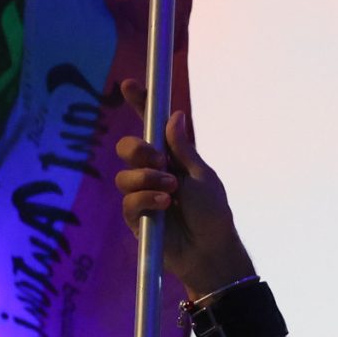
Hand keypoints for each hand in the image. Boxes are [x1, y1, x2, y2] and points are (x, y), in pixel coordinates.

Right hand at [112, 82, 252, 300]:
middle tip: (159, 161)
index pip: (151, 128)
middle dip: (138, 149)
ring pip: (124, 176)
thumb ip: (183, 149)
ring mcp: (143, 195)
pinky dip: (146, 199)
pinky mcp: (137, 218)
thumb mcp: (202, 176)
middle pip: (128, 148)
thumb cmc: (213, 214)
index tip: (130, 85)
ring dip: (146, 179)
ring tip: (170, 191)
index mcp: (172, 158)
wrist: (210, 251)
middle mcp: (153, 173)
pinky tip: (164, 205)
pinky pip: (129, 201)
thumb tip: (174, 115)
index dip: (140, 105)